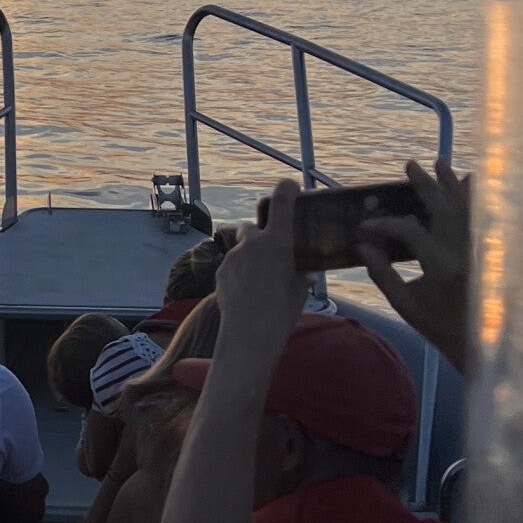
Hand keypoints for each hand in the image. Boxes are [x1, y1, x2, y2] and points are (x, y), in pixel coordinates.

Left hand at [214, 180, 308, 361]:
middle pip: (254, 226)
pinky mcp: (220, 271)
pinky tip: (246, 293)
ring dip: (250, 257)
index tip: (290, 186)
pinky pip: (232, 265)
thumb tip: (301, 270)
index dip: (286, 190)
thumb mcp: (300, 288)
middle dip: (261, 235)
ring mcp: (233, 256)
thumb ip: (299, 271)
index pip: (281, 202)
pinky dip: (240, 272)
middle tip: (272, 252)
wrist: (249, 335)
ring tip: (260, 281)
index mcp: (278, 242)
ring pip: (242, 248)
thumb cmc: (282, 313)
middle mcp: (252, 243)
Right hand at [358, 160, 471, 374]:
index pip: (409, 230)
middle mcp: (465, 250)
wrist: (483, 344)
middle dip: (424, 185)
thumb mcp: (406, 305)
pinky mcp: (490, 251)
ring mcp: (482, 248)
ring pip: (467, 207)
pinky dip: (477, 198)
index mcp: (441, 265)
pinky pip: (484, 217)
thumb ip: (383, 274)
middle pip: (443, 207)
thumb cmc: (441, 327)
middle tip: (410, 165)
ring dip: (452, 184)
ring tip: (441, 163)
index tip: (365, 226)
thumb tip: (362, 245)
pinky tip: (472, 182)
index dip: (384, 224)